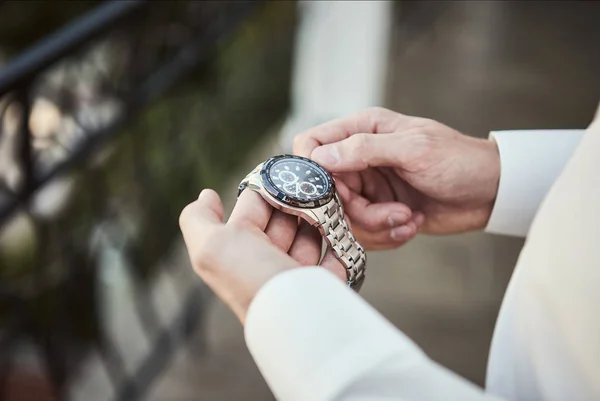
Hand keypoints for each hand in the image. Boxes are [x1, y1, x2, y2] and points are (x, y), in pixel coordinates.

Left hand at [179, 189, 344, 323]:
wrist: (295, 317)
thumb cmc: (251, 279)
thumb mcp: (210, 247)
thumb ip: (197, 219)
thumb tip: (206, 195)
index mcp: (240, 248)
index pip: (253, 205)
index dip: (266, 186)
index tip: (285, 168)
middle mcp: (265, 260)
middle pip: (284, 217)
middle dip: (297, 200)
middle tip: (314, 181)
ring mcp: (296, 272)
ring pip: (309, 233)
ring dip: (320, 216)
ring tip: (331, 201)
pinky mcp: (323, 282)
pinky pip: (334, 255)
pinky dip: (339, 240)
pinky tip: (340, 226)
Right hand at [293, 107, 499, 249]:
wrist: (490, 193)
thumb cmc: (459, 160)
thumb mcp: (414, 149)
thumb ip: (365, 149)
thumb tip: (320, 156)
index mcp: (362, 129)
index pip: (312, 144)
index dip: (312, 171)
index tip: (334, 193)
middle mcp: (358, 158)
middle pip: (326, 192)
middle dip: (357, 211)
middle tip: (392, 213)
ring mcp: (367, 187)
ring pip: (344, 217)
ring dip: (377, 225)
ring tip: (408, 218)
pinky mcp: (378, 211)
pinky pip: (364, 232)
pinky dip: (387, 234)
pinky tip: (411, 224)